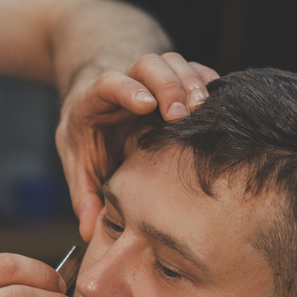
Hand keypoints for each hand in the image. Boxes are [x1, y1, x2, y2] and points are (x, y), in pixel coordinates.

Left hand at [57, 52, 218, 241]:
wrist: (95, 108)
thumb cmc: (86, 138)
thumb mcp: (78, 165)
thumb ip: (84, 196)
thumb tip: (88, 233)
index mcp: (93, 100)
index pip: (109, 83)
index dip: (127, 90)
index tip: (146, 105)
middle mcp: (125, 81)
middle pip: (147, 65)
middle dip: (166, 84)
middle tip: (182, 113)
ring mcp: (151, 79)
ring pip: (173, 63)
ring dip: (190, 81)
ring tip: (203, 108)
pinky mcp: (173, 81)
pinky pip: (194, 71)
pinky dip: (207, 81)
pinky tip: (218, 102)